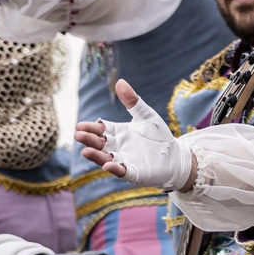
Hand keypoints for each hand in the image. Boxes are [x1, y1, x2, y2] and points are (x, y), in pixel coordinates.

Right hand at [75, 79, 195, 189]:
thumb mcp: (146, 116)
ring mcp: (124, 161)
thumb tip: (120, 81)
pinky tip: (108, 165)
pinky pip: (122, 171)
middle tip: (78, 135)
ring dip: (96, 155)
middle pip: (99, 143)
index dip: (91, 128)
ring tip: (85, 151)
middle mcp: (117, 147)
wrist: (175, 156)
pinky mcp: (134, 172)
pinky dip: (114, 168)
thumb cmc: (159, 136)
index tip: (80, 125)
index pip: (101, 129)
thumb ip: (133, 102)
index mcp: (118, 133)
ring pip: (106, 158)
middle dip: (89, 140)